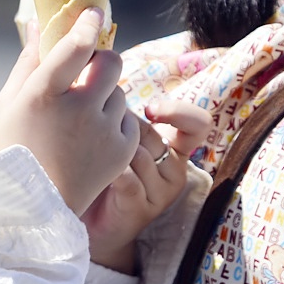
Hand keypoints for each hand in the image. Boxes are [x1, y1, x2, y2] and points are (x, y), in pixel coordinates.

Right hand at [0, 8, 134, 211]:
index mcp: (44, 94)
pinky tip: (92, 136)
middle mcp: (77, 110)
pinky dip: (113, 122)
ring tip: (81, 116)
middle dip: (102, 58)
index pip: (76, 45)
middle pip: (110, 61)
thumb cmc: (14, 148)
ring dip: (104, 95)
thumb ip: (29, 61)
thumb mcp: (8, 102)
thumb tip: (39, 22)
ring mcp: (102, 131)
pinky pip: (127, 119)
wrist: (31, 206)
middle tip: (89, 68)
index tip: (94, 14)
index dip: (88, 24)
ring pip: (118, 91)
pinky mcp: (121, 150)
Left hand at [81, 97, 211, 272]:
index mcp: (175, 148)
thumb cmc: (99, 168)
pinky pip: (128, 179)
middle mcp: (175, 169)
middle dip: (121, 130)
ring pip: (139, 155)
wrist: (84, 218)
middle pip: (154, 135)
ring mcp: (162, 192)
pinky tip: (97, 174)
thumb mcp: (117, 135)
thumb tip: (106, 65)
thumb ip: (122, 109)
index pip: (199, 123)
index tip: (151, 109)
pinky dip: (110, 173)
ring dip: (112, 152)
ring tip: (93, 157)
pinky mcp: (142, 208)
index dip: (178, 111)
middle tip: (96, 135)